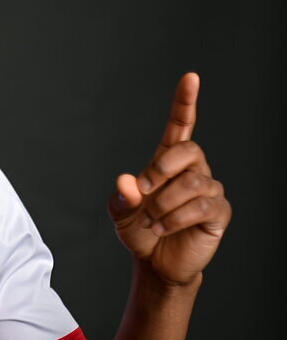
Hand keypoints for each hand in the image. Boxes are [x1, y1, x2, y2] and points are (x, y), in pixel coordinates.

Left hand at [108, 72, 231, 285]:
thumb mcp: (120, 213)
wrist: (155, 262)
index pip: (181, 126)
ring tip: (150, 222)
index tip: (190, 78)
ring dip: (163, 204)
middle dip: (161, 169)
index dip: (185, 102)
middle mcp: (193, 170)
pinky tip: (162, 229)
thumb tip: (127, 182)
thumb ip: (121, 197)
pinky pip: (201, 207)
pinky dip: (175, 219)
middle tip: (142, 191)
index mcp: (168, 162)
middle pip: (189, 150)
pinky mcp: (218, 213)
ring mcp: (209, 190)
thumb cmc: (140, 229)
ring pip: (192, 183)